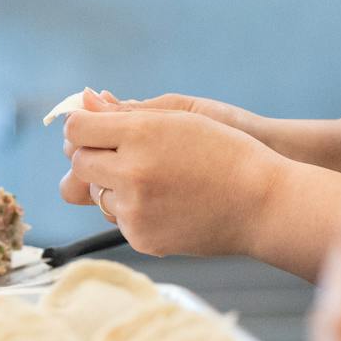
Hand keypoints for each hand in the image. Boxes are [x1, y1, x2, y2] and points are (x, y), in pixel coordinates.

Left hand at [60, 93, 281, 257]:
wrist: (263, 204)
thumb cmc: (228, 153)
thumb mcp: (182, 118)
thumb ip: (126, 113)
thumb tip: (85, 103)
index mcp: (141, 134)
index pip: (77, 128)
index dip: (83, 126)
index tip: (95, 128)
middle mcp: (131, 172)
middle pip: (78, 162)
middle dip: (94, 156)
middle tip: (125, 155)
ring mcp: (134, 209)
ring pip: (96, 194)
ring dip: (114, 185)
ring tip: (157, 180)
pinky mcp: (141, 237)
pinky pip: (118, 219)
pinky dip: (134, 210)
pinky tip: (166, 202)